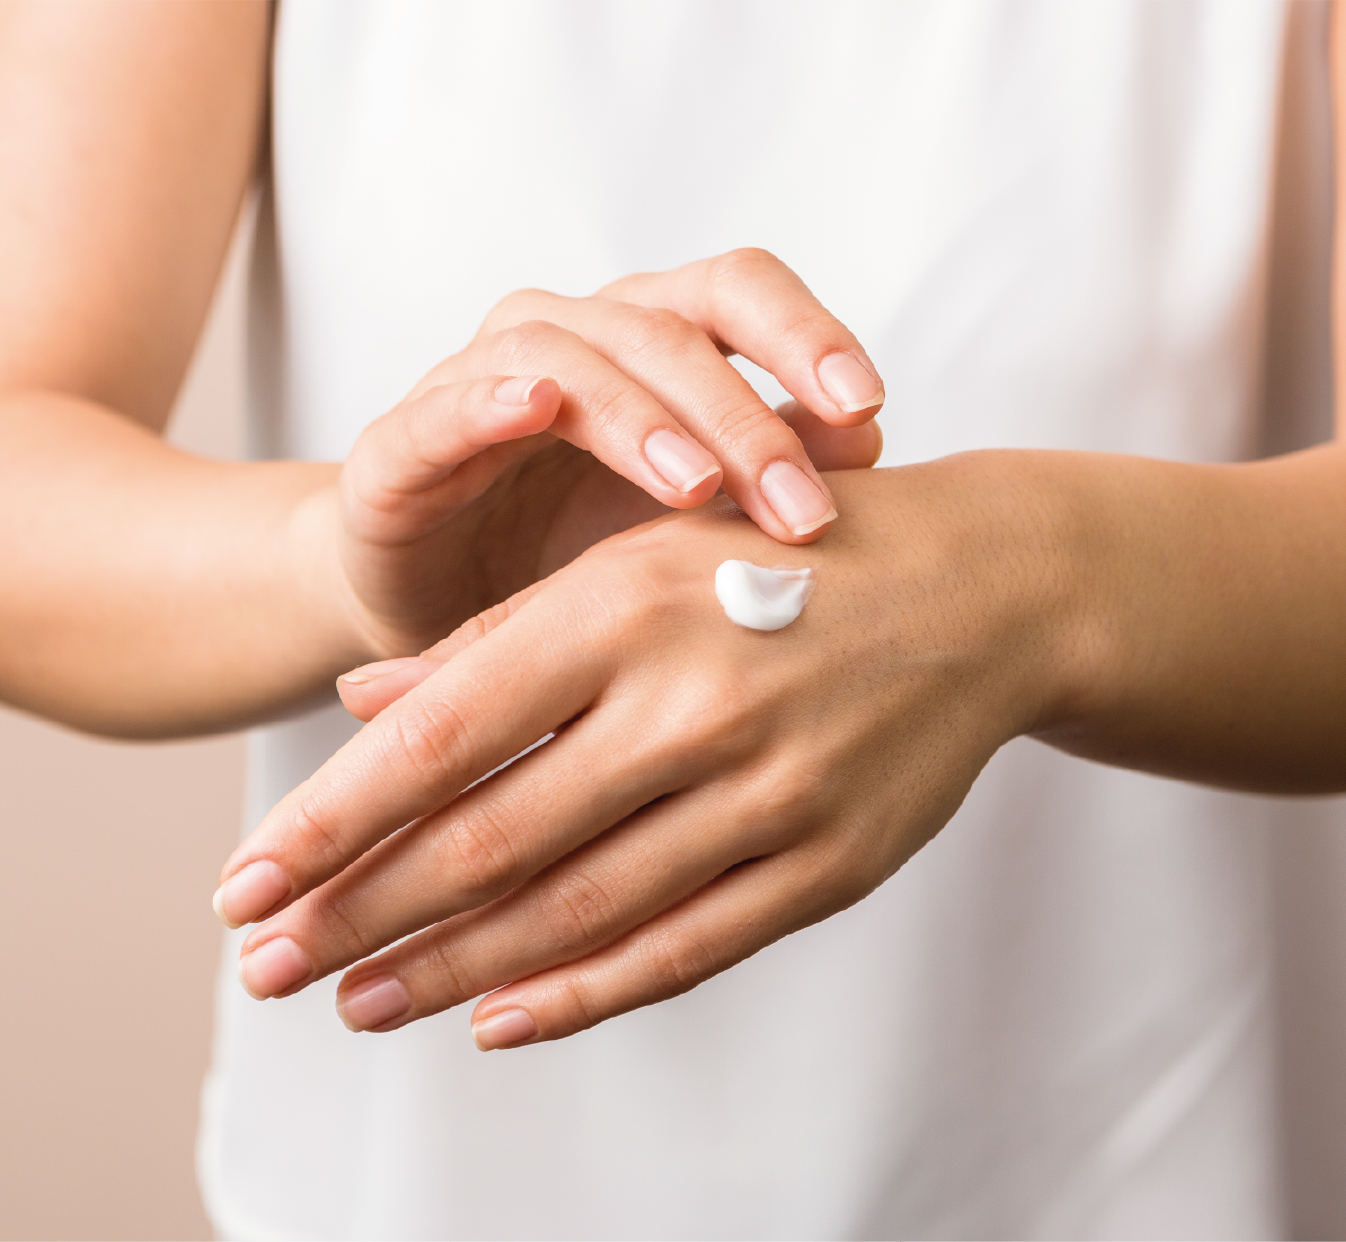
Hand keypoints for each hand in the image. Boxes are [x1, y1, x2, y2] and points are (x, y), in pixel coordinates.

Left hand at [215, 461, 1084, 1042]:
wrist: (986, 593)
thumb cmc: (789, 560)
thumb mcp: (642, 560)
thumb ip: (502, 637)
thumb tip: (360, 701)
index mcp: (629, 605)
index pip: (444, 734)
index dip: (330, 819)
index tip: (244, 882)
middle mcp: (695, 702)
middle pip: (491, 837)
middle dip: (363, 911)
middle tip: (268, 965)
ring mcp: (772, 792)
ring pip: (578, 909)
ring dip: (452, 969)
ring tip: (357, 1001)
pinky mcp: (830, 861)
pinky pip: (686, 947)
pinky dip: (583, 992)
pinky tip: (499, 1018)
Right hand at [318, 248, 884, 657]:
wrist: (444, 620)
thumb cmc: (577, 559)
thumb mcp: (691, 523)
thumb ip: (768, 468)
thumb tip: (870, 437)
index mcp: (646, 342)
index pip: (735, 294)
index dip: (804, 334)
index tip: (868, 407)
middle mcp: (568, 339)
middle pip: (663, 327)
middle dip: (741, 417)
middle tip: (800, 510)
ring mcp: (477, 384)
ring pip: (564, 355)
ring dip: (639, 416)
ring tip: (696, 488)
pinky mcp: (401, 447)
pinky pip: (444, 407)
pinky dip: (489, 399)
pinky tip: (535, 408)